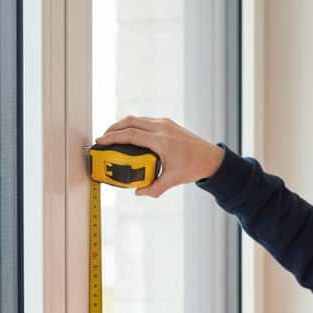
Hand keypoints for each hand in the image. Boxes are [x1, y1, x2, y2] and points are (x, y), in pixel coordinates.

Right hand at [96, 116, 224, 197]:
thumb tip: (138, 192)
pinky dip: (134, 125)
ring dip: (123, 125)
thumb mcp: (173, 180)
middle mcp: (162, 128)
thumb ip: (154, 188)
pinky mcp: (168, 123)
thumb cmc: (195, 166)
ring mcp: (165, 123)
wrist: (212, 158)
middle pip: (130, 122)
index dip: (113, 137)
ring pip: (137, 119)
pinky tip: (130, 135)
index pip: (131, 135)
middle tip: (103, 138)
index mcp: (162, 141)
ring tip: (114, 136)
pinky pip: (146, 121)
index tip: (101, 141)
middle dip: (113, 128)